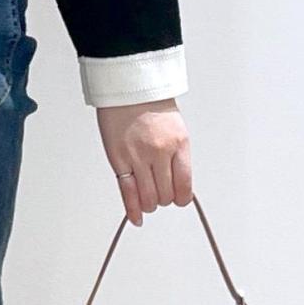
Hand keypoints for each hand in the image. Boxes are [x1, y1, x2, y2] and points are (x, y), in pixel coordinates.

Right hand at [96, 99, 192, 223]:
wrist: (128, 87)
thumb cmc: (151, 104)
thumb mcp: (176, 129)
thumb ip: (177, 156)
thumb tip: (177, 182)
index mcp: (179, 144)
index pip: (184, 186)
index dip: (181, 197)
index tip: (178, 198)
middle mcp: (160, 152)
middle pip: (165, 195)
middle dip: (163, 199)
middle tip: (160, 194)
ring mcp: (138, 157)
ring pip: (148, 198)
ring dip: (149, 203)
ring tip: (148, 198)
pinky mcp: (119, 159)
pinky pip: (127, 192)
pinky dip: (132, 209)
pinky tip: (136, 218)